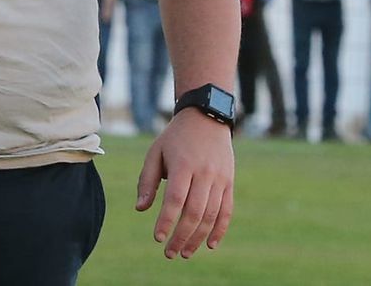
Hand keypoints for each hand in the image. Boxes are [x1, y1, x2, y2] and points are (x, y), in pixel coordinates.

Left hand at [136, 109, 235, 259]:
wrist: (207, 116)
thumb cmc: (175, 137)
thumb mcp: (156, 152)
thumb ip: (147, 180)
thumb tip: (141, 209)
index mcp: (183, 164)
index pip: (175, 199)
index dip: (167, 221)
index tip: (158, 238)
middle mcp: (204, 172)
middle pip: (194, 212)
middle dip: (181, 236)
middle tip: (169, 253)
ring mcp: (219, 178)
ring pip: (211, 215)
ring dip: (198, 238)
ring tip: (185, 253)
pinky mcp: (229, 181)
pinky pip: (227, 210)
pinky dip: (220, 229)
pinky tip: (211, 245)